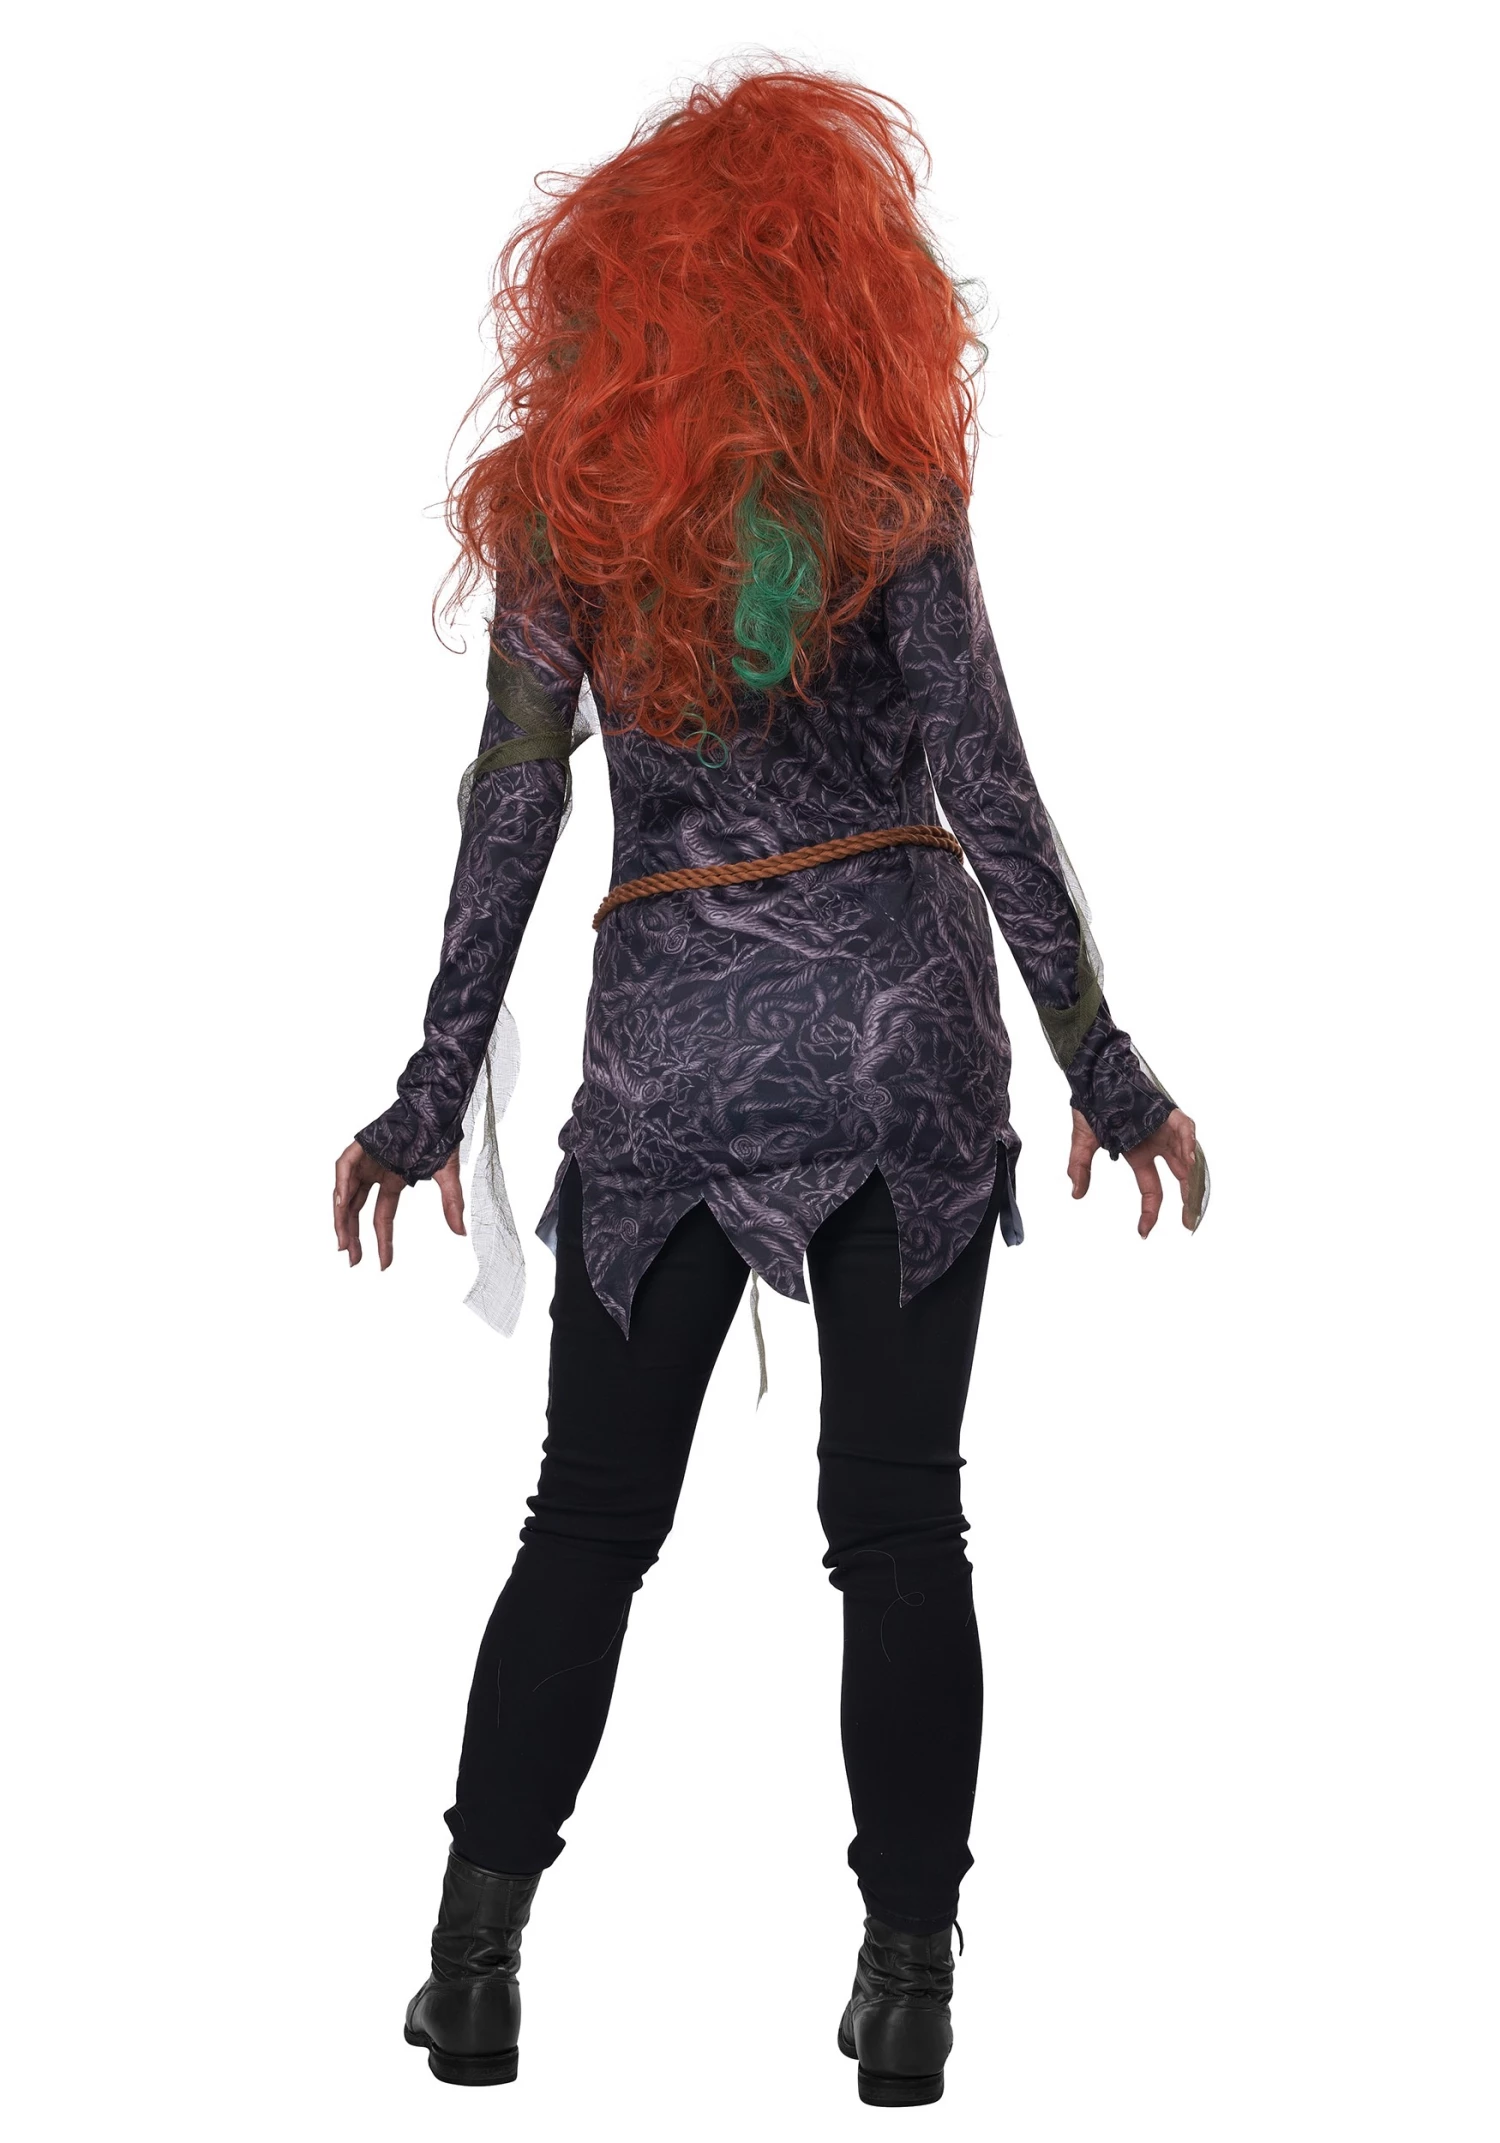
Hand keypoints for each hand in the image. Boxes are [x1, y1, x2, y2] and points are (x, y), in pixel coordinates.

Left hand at [332, 1141, 464, 1269]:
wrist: (438, 1104)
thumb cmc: (442, 1133)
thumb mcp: (447, 1174)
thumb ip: (452, 1203)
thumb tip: (461, 1233)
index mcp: (394, 1181)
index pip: (382, 1217)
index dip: (382, 1241)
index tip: (383, 1265)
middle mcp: (375, 1173)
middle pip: (357, 1210)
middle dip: (353, 1235)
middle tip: (352, 1260)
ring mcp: (366, 1159)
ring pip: (345, 1193)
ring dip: (341, 1218)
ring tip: (343, 1243)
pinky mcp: (360, 1145)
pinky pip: (344, 1167)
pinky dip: (342, 1185)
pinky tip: (342, 1204)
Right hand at [1067, 1106, 1202, 1237]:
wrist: (1093, 1074)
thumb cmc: (1090, 1104)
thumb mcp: (1083, 1143)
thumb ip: (1080, 1167)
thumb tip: (1076, 1193)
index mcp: (1138, 1155)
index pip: (1151, 1189)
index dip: (1149, 1211)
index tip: (1143, 1231)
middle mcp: (1156, 1145)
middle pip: (1179, 1176)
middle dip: (1187, 1198)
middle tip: (1190, 1221)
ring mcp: (1164, 1129)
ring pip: (1187, 1155)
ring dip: (1192, 1175)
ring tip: (1193, 1196)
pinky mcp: (1168, 1112)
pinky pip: (1185, 1129)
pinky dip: (1189, 1143)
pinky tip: (1188, 1158)